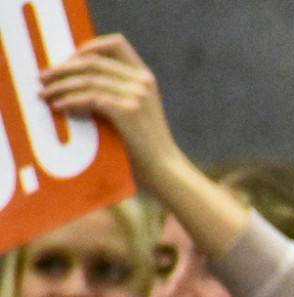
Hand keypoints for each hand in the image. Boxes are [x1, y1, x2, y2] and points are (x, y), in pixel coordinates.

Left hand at [39, 36, 183, 189]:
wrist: (165, 170)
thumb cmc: (145, 146)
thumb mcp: (137, 111)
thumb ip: (117, 92)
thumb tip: (76, 81)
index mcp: (145, 78)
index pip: (116, 44)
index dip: (88, 47)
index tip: (68, 60)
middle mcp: (142, 82)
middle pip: (92, 62)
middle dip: (63, 68)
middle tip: (43, 78)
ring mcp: (136, 95)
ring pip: (87, 80)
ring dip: (60, 86)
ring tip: (44, 95)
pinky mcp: (128, 111)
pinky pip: (89, 98)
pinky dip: (69, 101)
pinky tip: (58, 106)